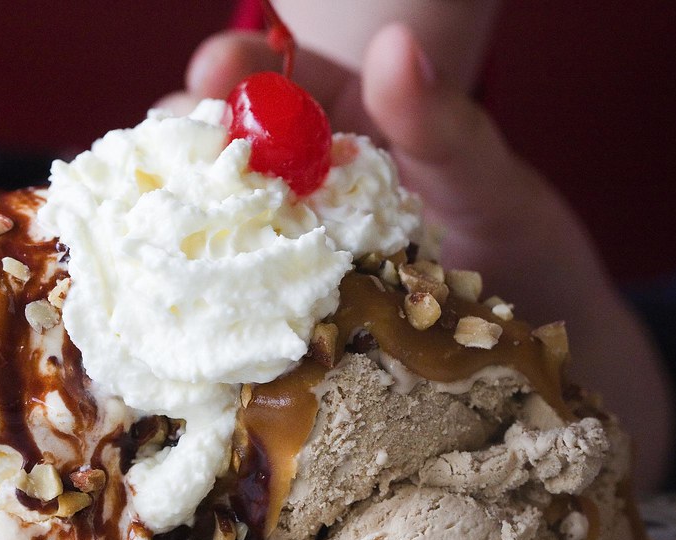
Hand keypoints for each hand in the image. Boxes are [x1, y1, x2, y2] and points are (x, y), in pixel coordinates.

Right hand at [159, 24, 672, 488]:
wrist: (521, 358)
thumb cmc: (514, 251)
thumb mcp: (487, 182)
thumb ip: (443, 123)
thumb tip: (394, 46)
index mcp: (343, 124)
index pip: (272, 78)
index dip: (232, 70)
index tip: (212, 70)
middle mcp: (299, 182)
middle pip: (217, 152)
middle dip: (180, 148)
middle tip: (162, 154)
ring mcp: (282, 251)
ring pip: (209, 226)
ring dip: (174, 231)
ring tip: (153, 240)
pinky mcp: (276, 314)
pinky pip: (227, 298)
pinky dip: (198, 301)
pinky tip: (177, 311)